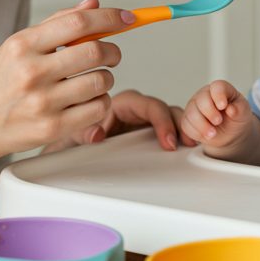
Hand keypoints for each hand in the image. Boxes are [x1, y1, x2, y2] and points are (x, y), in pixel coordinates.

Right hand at [0, 0, 134, 160]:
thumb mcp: (17, 47)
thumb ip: (57, 23)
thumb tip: (95, 2)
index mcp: (22, 45)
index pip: (78, 23)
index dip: (110, 17)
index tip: (128, 18)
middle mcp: (31, 72)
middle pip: (95, 52)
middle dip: (113, 52)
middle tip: (111, 55)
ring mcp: (42, 103)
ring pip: (101, 82)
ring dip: (105, 79)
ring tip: (91, 80)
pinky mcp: (51, 129)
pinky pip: (97, 110)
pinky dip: (99, 103)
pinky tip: (85, 101)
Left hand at [48, 89, 187, 152]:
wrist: (65, 156)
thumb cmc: (70, 141)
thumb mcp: (72, 137)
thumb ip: (82, 133)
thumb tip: (96, 135)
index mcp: (120, 105)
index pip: (147, 105)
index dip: (161, 120)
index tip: (168, 140)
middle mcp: (135, 112)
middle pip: (166, 111)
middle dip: (181, 124)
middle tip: (189, 143)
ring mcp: (144, 124)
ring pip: (172, 120)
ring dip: (185, 130)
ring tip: (194, 146)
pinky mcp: (150, 137)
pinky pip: (170, 133)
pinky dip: (181, 137)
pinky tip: (189, 150)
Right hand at [180, 80, 254, 150]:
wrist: (230, 133)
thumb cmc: (236, 118)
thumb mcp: (243, 113)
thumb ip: (239, 109)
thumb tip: (231, 109)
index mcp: (220, 89)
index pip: (217, 87)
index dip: (219, 96)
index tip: (223, 106)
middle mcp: (204, 95)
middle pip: (201, 100)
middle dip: (210, 113)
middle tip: (218, 122)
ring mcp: (194, 107)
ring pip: (191, 114)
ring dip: (202, 126)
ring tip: (213, 133)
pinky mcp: (187, 119)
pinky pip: (186, 125)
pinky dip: (197, 133)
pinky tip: (206, 135)